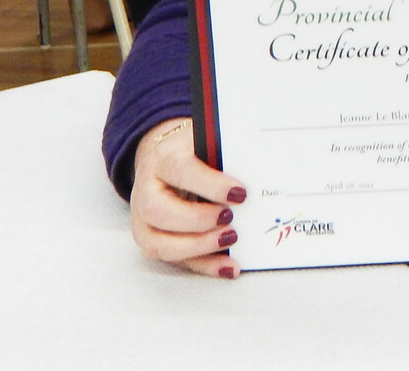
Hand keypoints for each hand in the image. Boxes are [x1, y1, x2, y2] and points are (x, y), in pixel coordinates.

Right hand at [128, 118, 245, 278]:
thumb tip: (264, 163)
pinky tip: (228, 266)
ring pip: (158, 243)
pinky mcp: (153, 241)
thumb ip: (229, 152)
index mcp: (163, 158)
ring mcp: (143, 220)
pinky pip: (174, 260)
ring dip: (198, 247)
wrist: (164, 160)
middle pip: (158, 211)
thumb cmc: (193, 152)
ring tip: (231, 239)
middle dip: (197, 220)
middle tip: (230, 218)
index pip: (180, 171)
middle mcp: (146, 191)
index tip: (240, 193)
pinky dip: (204, 265)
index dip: (210, 184)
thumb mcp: (208, 141)